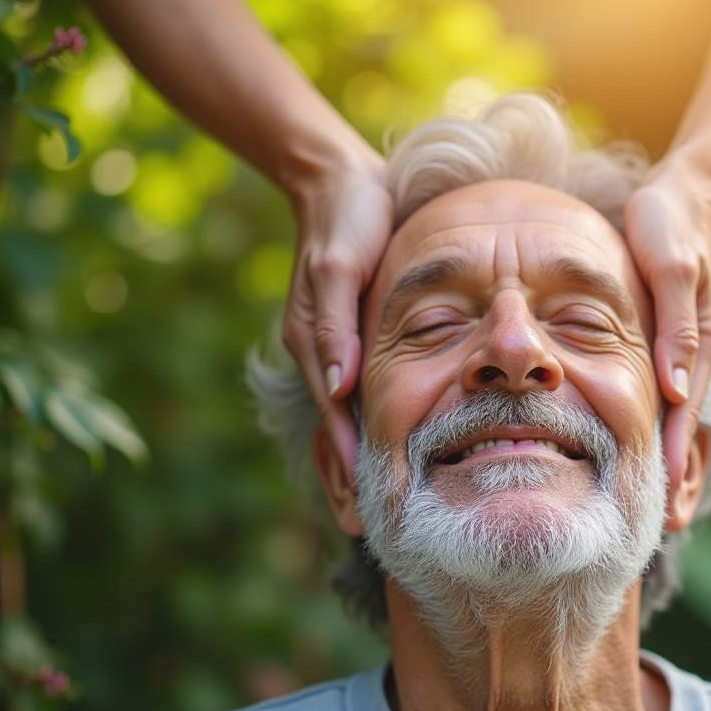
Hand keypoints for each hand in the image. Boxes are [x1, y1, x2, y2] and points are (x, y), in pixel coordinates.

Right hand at [283, 155, 392, 481]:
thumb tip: (338, 384)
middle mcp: (323, 351)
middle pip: (337, 426)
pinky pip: (361, 390)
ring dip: (362, 456)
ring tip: (385, 502)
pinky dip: (372, 422)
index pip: (334, 416)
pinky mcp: (351, 334)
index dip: (349, 459)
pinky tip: (395, 444)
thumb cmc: (348, 218)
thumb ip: (335, 324)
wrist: (343, 182)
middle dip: (350, 475)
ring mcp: (336, 344)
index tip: (366, 504)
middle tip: (370, 528)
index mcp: (315, 341)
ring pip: (348, 415)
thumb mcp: (339, 265)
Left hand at [624, 163, 710, 503]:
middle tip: (665, 529)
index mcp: (700, 342)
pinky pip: (674, 391)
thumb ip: (675, 328)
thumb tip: (676, 390)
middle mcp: (701, 351)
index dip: (673, 460)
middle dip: (679, 475)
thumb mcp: (670, 268)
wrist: (690, 189)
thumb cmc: (670, 223)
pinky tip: (651, 444)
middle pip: (687, 425)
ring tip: (662, 504)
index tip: (665, 506)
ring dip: (673, 456)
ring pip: (681, 414)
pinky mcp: (682, 336)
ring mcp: (693, 346)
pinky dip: (667, 425)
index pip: (684, 415)